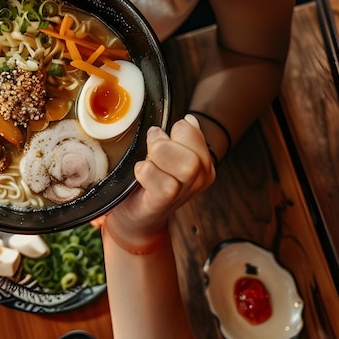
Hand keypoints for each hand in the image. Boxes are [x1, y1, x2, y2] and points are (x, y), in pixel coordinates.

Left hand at [107, 114, 214, 242]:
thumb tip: (189, 120)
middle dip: (166, 144)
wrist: (136, 217)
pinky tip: (139, 174)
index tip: (161, 138)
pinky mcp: (164, 203)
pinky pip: (164, 184)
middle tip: (151, 147)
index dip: (174, 130)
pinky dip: (146, 172)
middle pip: (194, 153)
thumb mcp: (166, 156)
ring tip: (145, 161)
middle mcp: (199, 178)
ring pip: (186, 167)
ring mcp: (184, 192)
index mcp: (202, 162)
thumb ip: (179, 139)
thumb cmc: (148, 184)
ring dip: (158, 158)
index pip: (193, 131)